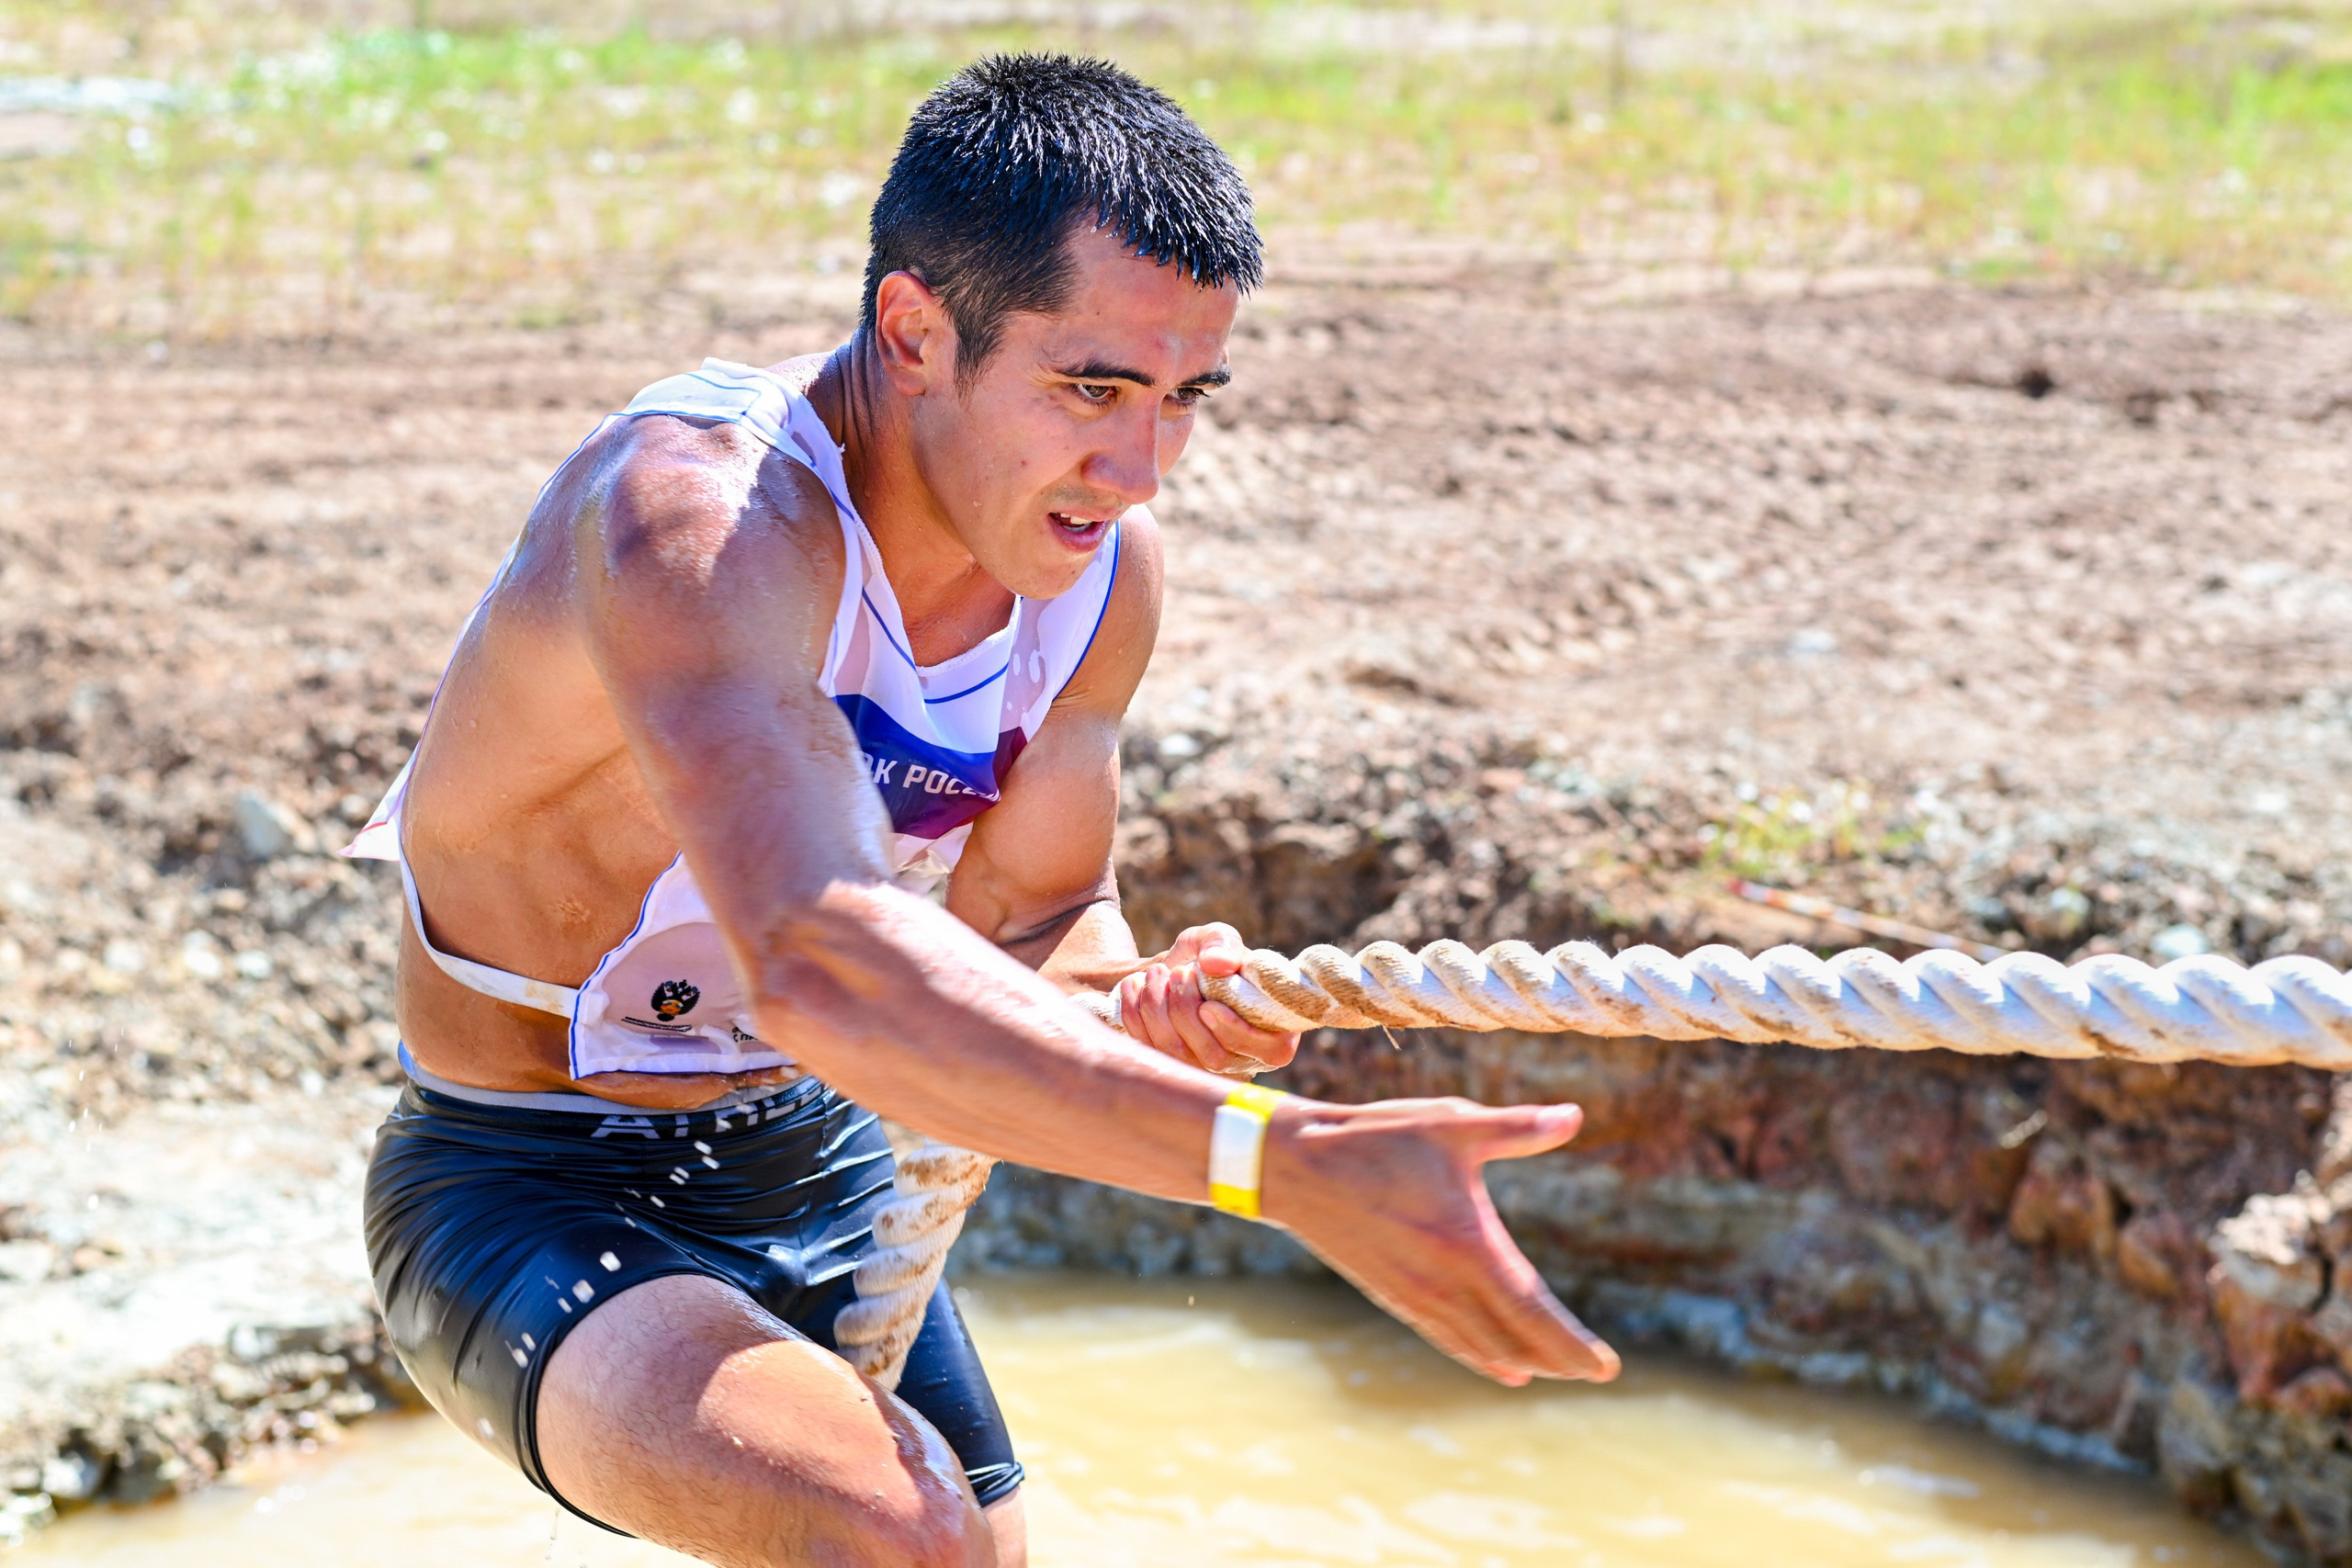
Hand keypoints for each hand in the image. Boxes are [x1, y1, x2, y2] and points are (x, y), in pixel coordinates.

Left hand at [1113, 923, 1299, 1077]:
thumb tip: (1217, 963)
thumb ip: (1221, 942)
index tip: (1208, 1005)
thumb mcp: (1216, 939)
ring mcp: (1204, 1068)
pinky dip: (1136, 1015)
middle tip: (1178, 971)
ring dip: (1158, 1009)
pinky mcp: (1170, 1067)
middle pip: (1216, 1057)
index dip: (1237, 1031)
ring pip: (1178, 1055)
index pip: (1270, 1051)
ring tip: (1155, 972)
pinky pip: (1150, 1051)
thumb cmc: (1206, 957)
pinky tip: (1134, 985)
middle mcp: (1242, 1058)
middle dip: (1187, 1012)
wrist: (1167, 972)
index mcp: (1273, 1031)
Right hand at [1265, 1096, 1620, 1385]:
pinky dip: (1479, 1355)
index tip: (1606, 1371)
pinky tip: (1499, 1363)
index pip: (1532, 1312)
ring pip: (1480, 1345)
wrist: (1297, 1167)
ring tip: (1554, 1370)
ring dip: (1521, 1359)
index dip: (1572, 1345)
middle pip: (1513, 1339)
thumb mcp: (1449, 1123)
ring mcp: (1416, 1295)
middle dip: (1558, 1360)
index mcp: (1467, 1244)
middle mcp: (1444, 1282)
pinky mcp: (1394, 1294)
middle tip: (1596, 1374)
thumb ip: (1515, 1127)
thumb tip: (1573, 1117)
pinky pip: (1447, 1337)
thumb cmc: (1377, 1138)